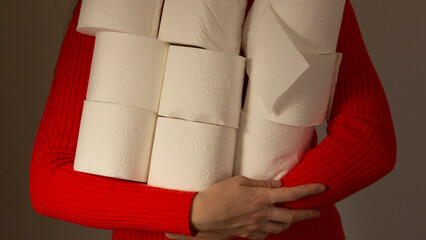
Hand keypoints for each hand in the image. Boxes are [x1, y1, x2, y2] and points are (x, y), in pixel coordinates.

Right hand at [166, 175, 325, 239]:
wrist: (201, 215)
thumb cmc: (217, 195)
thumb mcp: (239, 181)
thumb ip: (261, 183)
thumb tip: (277, 184)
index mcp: (261, 197)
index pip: (291, 194)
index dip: (309, 191)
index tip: (321, 188)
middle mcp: (262, 213)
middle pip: (292, 215)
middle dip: (307, 213)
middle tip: (316, 211)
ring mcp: (256, 226)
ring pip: (281, 227)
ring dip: (291, 222)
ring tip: (295, 217)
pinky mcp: (248, 234)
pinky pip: (266, 235)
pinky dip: (273, 230)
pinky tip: (271, 226)